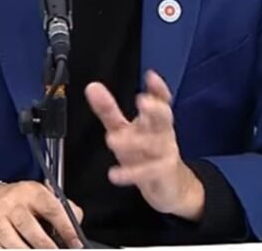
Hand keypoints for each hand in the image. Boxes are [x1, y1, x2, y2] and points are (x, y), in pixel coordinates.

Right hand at [0, 181, 83, 248]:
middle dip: (46, 245)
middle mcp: (12, 205)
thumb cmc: (20, 202)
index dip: (66, 227)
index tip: (75, 242)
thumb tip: (76, 223)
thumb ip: (62, 208)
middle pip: (29, 227)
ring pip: (12, 241)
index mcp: (31, 192)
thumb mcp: (40, 196)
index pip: (51, 208)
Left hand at [85, 70, 204, 220]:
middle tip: (142, 101)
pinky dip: (131, 173)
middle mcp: (162, 133)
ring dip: (134, 141)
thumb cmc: (145, 151)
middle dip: (155, 109)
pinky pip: (147, 173)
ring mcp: (164, 154)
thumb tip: (92, 87)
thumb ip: (108, 110)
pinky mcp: (161, 174)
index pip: (161, 100)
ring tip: (112, 139)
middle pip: (163, 118)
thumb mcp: (123, 129)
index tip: (151, 76)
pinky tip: (115, 174)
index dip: (158, 88)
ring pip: (153, 145)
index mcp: (154, 120)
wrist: (170, 185)